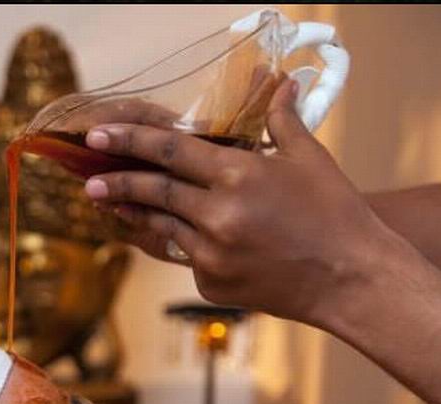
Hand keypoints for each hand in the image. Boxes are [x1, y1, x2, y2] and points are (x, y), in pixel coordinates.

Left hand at [83, 79, 393, 326]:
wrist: (352, 280)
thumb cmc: (336, 215)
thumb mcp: (310, 159)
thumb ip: (280, 121)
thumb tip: (278, 84)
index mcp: (239, 175)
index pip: (170, 150)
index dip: (130, 140)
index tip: (98, 135)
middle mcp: (218, 214)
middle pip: (154, 190)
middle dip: (117, 181)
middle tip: (88, 178)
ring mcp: (211, 253)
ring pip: (162, 226)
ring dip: (135, 213)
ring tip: (109, 203)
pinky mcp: (211, 283)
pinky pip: (185, 257)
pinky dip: (182, 243)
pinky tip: (175, 236)